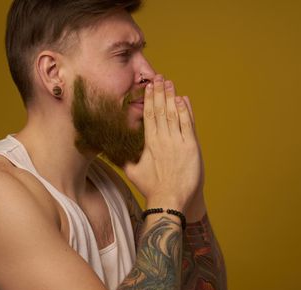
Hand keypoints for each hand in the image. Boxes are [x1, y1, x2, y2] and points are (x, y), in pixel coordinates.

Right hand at [124, 75, 201, 212]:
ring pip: (174, 114)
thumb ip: (122, 157)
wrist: (169, 199)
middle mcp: (162, 139)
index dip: (149, 99)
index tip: (149, 86)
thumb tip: (109, 149)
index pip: (148, 115)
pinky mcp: (191, 147)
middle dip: (160, 92)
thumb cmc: (151, 188)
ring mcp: (177, 142)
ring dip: (172, 97)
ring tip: (170, 84)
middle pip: (160, 110)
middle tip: (159, 78)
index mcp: (149, 143)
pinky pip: (188, 124)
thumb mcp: (131, 172)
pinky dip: (185, 111)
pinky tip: (183, 100)